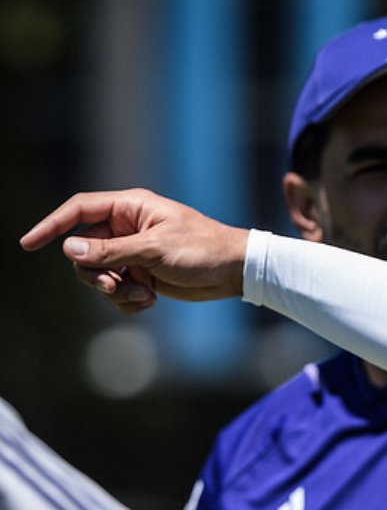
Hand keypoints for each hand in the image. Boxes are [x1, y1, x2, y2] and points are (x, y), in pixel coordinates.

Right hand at [20, 189, 249, 312]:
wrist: (235, 272)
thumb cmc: (202, 250)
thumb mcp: (155, 250)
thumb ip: (111, 251)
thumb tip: (70, 248)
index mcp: (131, 208)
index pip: (79, 210)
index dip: (52, 225)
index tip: (29, 243)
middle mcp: (128, 228)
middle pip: (83, 250)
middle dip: (95, 273)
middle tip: (116, 286)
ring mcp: (133, 252)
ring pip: (98, 274)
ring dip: (113, 291)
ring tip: (142, 296)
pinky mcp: (142, 275)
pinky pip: (116, 290)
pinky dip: (127, 300)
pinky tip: (149, 301)